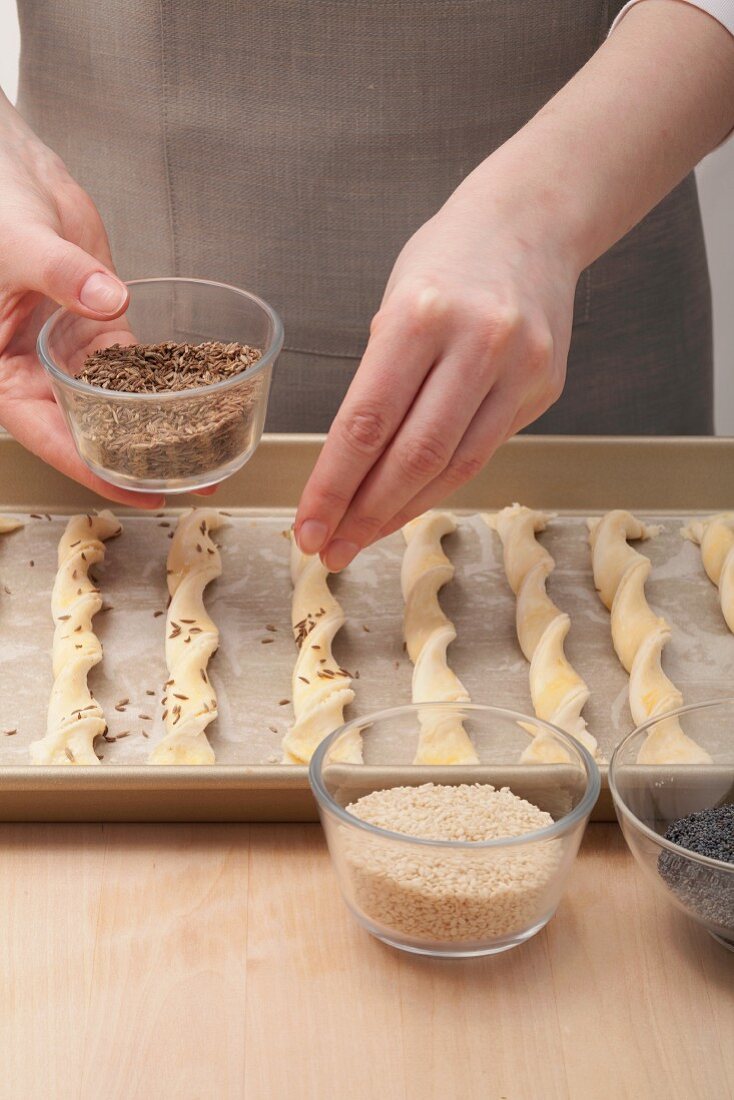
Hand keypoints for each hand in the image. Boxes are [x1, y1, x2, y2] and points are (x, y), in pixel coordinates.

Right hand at [0, 100, 162, 507]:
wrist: (12, 170)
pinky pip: (137, 364)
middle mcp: (39, 371)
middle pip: (89, 429)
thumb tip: (106, 299)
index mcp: (4, 373)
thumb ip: (57, 271)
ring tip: (205, 453)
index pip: (48, 434)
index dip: (91, 467)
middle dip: (136, 460)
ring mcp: (72, 354)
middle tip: (189, 482)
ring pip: (118, 404)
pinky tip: (200, 400)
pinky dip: (166, 381)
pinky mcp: (101, 328)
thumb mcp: (16, 243)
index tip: (136, 491)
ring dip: (158, 428)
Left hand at [295, 186, 578, 568]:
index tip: (308, 525)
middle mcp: (476, 343)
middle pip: (413, 456)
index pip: (367, 422)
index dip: (333, 485)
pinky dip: (440, 486)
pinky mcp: (543, 389)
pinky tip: (407, 505)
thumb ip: (378, 381)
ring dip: (401, 513)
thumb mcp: (394, 302)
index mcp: (420, 315)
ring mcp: (519, 368)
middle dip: (364, 513)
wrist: (532, 224)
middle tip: (330, 549)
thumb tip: (351, 471)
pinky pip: (483, 453)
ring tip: (361, 539)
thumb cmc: (446, 262)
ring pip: (454, 467)